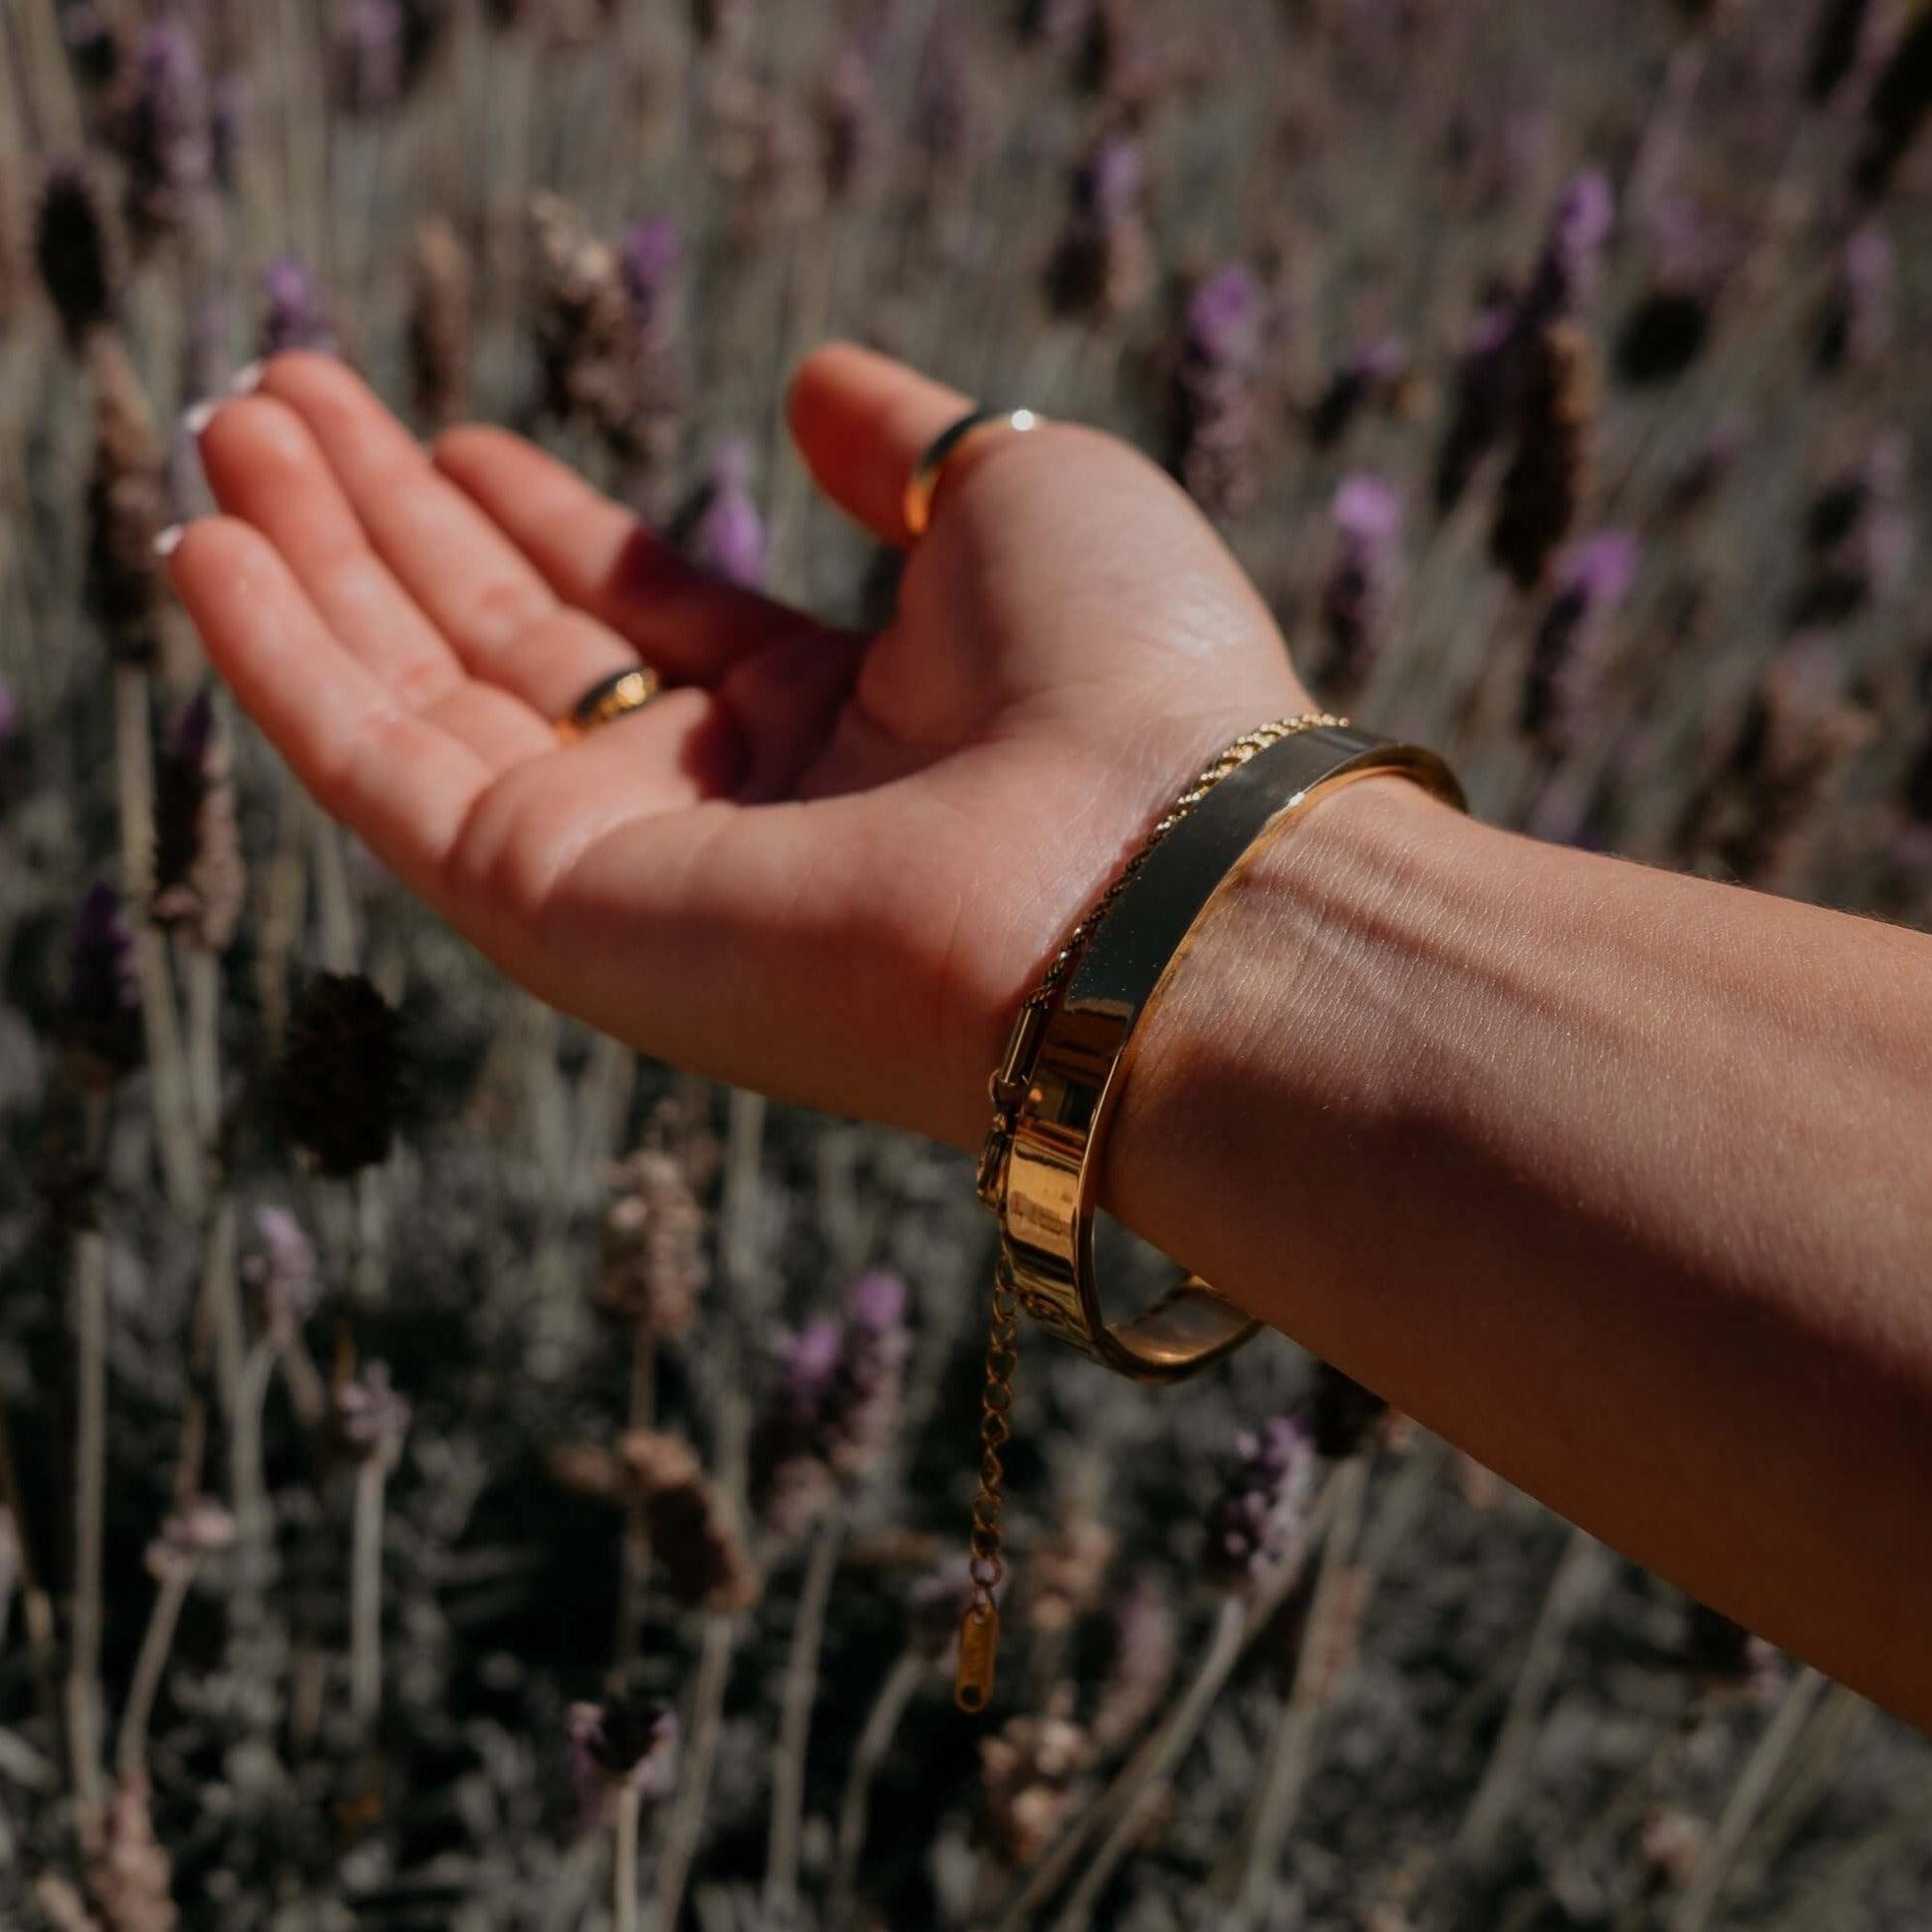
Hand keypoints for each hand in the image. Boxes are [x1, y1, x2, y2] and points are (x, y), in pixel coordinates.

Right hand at [169, 345, 1306, 1148]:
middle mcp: (728, 808)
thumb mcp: (1021, 495)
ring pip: (427, 704)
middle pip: (515, 649)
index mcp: (841, 721)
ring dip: (314, 568)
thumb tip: (812, 383)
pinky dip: (285, 667)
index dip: (538, 522)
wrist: (1150, 877)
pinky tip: (209, 554)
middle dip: (395, 526)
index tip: (449, 435)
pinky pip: (383, 776)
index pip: (648, 614)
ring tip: (225, 437)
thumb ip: (903, 442)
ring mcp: (634, 871)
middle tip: (279, 402)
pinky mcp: (557, 918)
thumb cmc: (1130, 678)